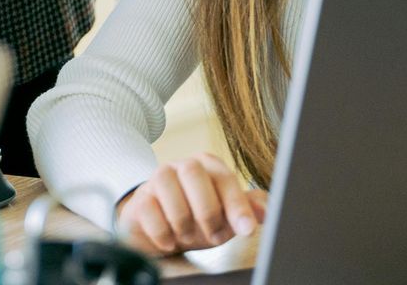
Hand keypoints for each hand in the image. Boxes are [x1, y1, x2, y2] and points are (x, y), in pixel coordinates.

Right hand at [116, 154, 265, 254]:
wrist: (159, 231)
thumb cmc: (197, 219)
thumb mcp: (225, 216)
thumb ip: (246, 209)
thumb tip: (266, 210)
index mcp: (208, 166)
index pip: (225, 178)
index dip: (237, 204)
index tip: (246, 229)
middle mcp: (182, 166)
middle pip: (193, 173)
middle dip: (207, 210)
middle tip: (213, 235)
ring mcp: (158, 179)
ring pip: (167, 186)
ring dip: (183, 221)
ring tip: (188, 236)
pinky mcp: (139, 199)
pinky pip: (149, 209)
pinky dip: (163, 232)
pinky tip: (169, 240)